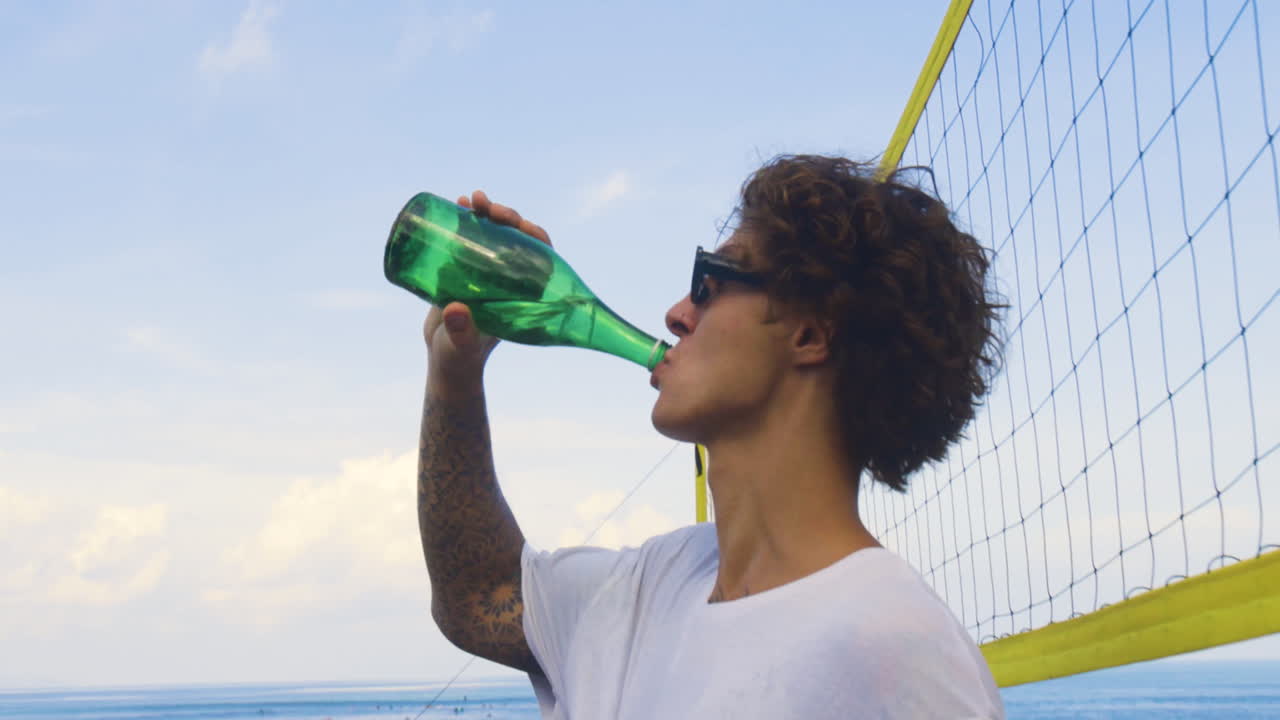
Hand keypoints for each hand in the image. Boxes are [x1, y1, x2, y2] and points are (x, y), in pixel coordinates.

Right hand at [423, 190, 552, 380]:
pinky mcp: (467, 271)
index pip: (541, 256)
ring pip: (495, 234)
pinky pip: (472, 239)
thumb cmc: (460, 356)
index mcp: (522, 294)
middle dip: (505, 217)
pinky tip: (456, 205)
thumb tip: (455, 309)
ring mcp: (488, 273)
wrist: (445, 360)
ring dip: (485, 214)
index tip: (516, 221)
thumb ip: (461, 331)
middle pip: (517, 239)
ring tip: (468, 200)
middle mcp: (510, 280)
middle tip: (483, 206)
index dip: (533, 234)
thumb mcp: (462, 344)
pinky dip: (466, 221)